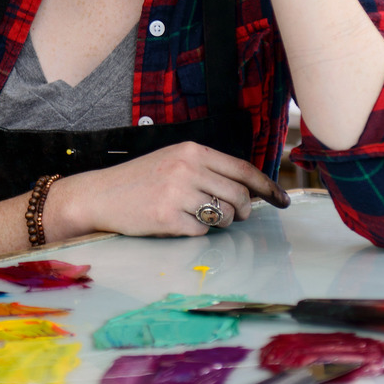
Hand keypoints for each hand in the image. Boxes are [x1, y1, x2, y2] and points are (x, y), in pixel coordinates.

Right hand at [48, 142, 289, 238]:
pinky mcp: (168, 218)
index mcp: (192, 151)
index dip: (267, 187)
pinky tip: (178, 223)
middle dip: (243, 210)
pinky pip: (202, 232)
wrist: (101, 194)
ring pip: (225, 216)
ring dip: (221, 222)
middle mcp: (187, 168)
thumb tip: (248, 190)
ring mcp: (178, 193)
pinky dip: (197, 232)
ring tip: (201, 217)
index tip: (283, 200)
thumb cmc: (140, 179)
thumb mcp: (174, 161)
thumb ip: (207, 169)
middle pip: (239, 195)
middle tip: (236, 215)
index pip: (242, 169)